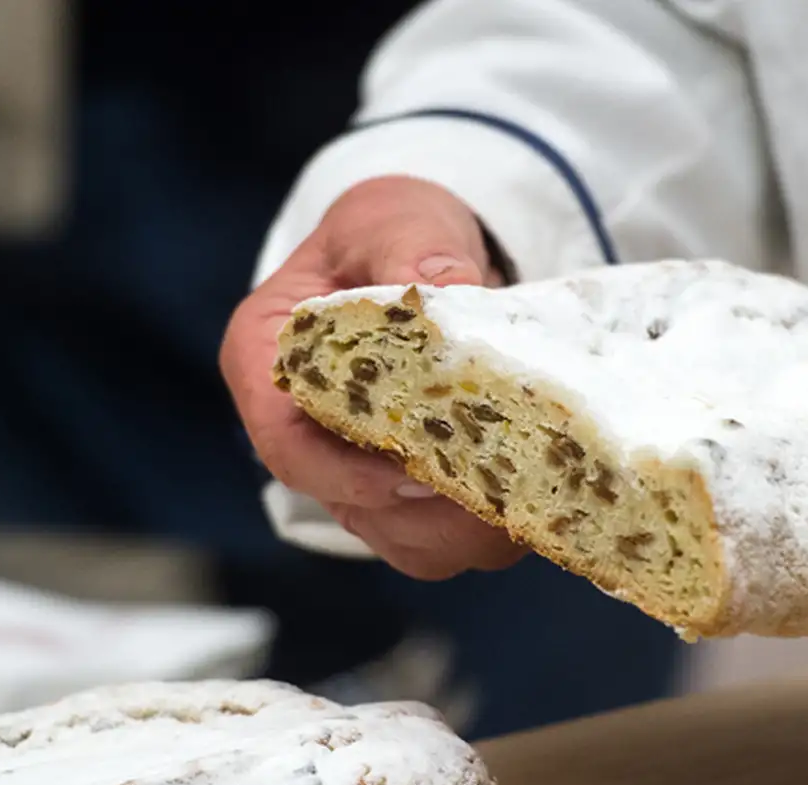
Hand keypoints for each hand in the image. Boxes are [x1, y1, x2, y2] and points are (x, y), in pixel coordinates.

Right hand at [219, 176, 526, 579]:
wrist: (424, 253)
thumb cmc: (387, 232)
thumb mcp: (388, 218)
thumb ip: (408, 246)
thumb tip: (445, 285)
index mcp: (266, 361)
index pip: (286, 445)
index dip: (346, 474)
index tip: (417, 472)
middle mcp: (307, 433)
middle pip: (354, 511)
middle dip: (431, 514)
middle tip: (502, 489)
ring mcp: (360, 474)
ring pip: (409, 543)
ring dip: (471, 532)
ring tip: (532, 494)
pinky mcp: (413, 496)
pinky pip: (449, 543)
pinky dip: (493, 531)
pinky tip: (541, 493)